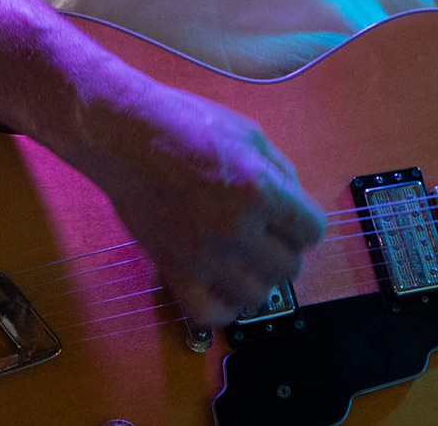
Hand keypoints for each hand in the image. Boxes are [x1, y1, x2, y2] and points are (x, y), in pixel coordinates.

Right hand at [75, 82, 326, 326]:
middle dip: (287, 250)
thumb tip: (296, 204)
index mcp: (261, 190)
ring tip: (247, 259)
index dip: (306, 224)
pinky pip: (208, 314)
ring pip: (256, 295)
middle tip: (270, 235)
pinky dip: (223, 308)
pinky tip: (224, 286)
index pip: (312, 232)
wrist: (125, 137)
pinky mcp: (172, 270)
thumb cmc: (188, 124)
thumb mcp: (251, 135)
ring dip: (259, 278)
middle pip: (289, 267)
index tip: (293, 218)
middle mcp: (236, 229)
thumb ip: (281, 173)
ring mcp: (203, 256)